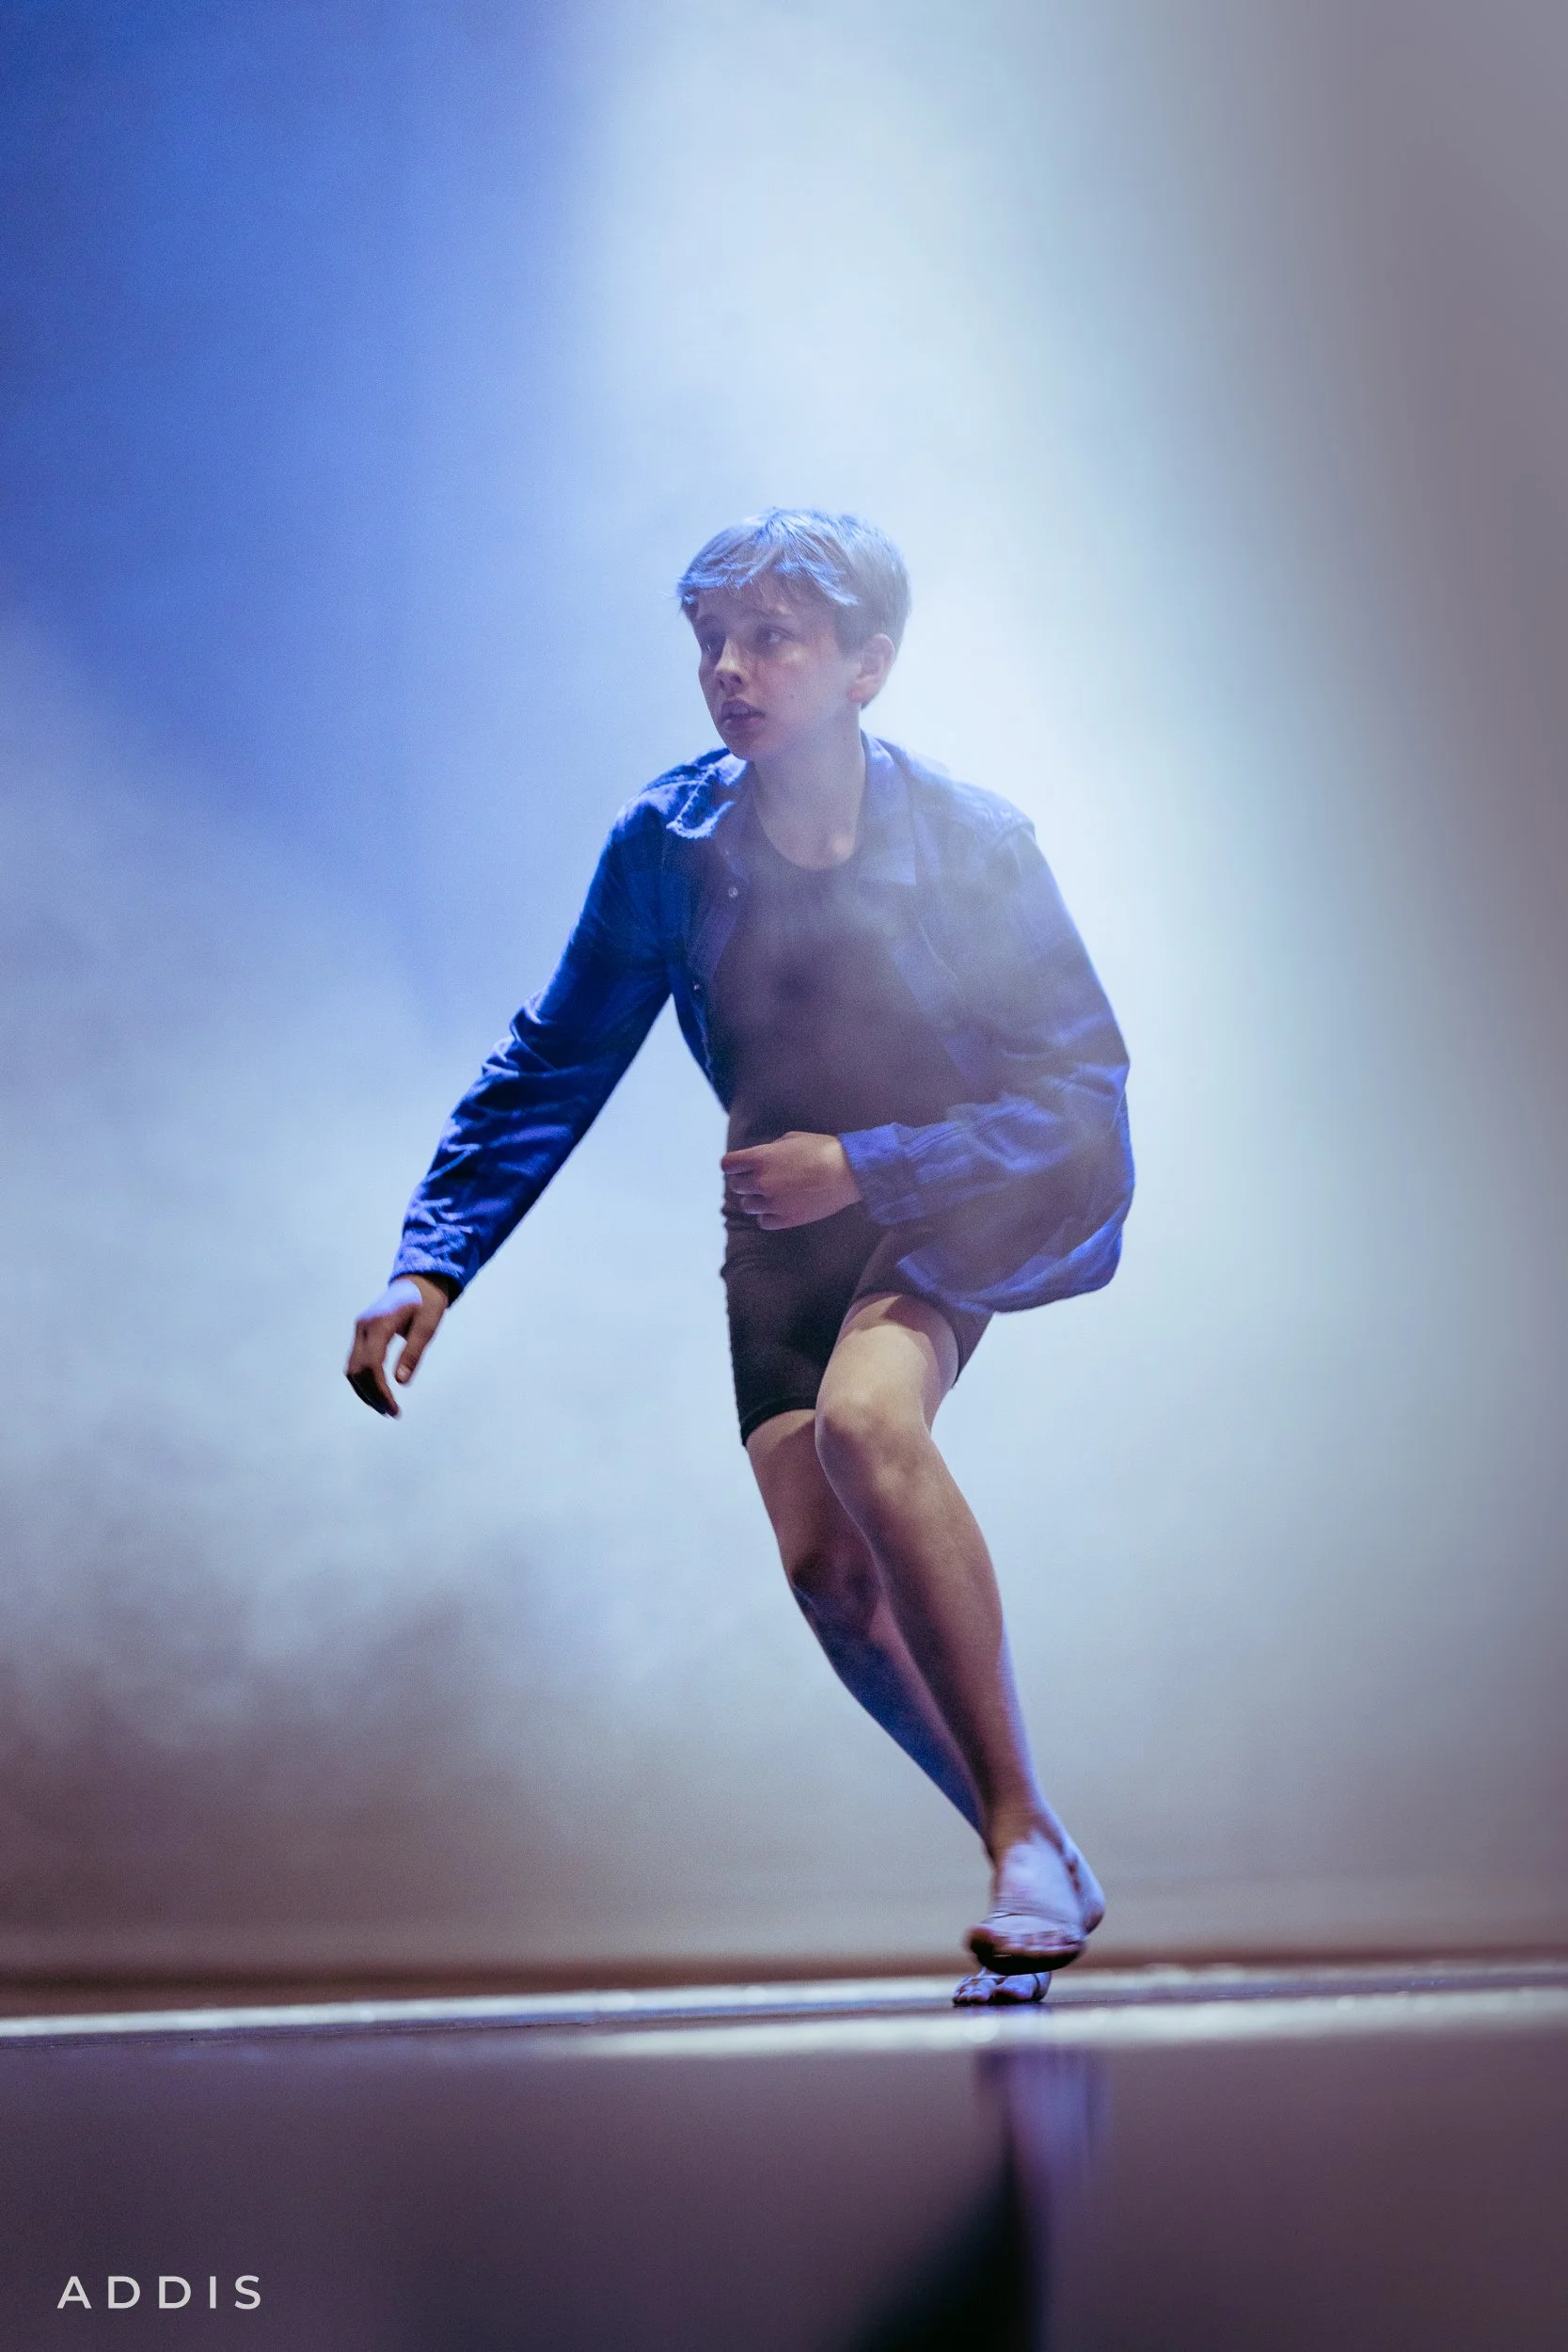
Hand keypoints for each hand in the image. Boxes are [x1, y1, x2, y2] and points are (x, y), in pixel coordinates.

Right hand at [345, 1275, 448, 1415]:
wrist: (418, 1280)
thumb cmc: (427, 1302)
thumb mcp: (428, 1325)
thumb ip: (414, 1352)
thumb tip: (401, 1382)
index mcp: (380, 1323)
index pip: (372, 1365)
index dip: (380, 1391)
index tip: (394, 1408)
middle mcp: (363, 1327)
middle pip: (357, 1370)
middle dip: (372, 1395)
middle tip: (392, 1412)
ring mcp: (360, 1329)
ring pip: (352, 1368)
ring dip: (365, 1391)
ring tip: (385, 1408)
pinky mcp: (362, 1333)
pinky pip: (356, 1362)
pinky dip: (363, 1380)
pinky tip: (378, 1392)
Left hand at [721, 1131, 861, 1229]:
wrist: (848, 1172)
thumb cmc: (822, 1150)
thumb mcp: (791, 1139)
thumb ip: (768, 1149)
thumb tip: (757, 1158)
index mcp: (761, 1158)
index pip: (727, 1164)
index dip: (733, 1165)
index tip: (740, 1166)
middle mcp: (762, 1181)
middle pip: (736, 1186)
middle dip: (746, 1181)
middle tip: (761, 1179)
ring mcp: (773, 1202)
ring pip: (748, 1205)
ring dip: (756, 1199)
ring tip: (773, 1193)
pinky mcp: (786, 1219)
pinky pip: (763, 1221)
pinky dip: (768, 1215)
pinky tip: (780, 1207)